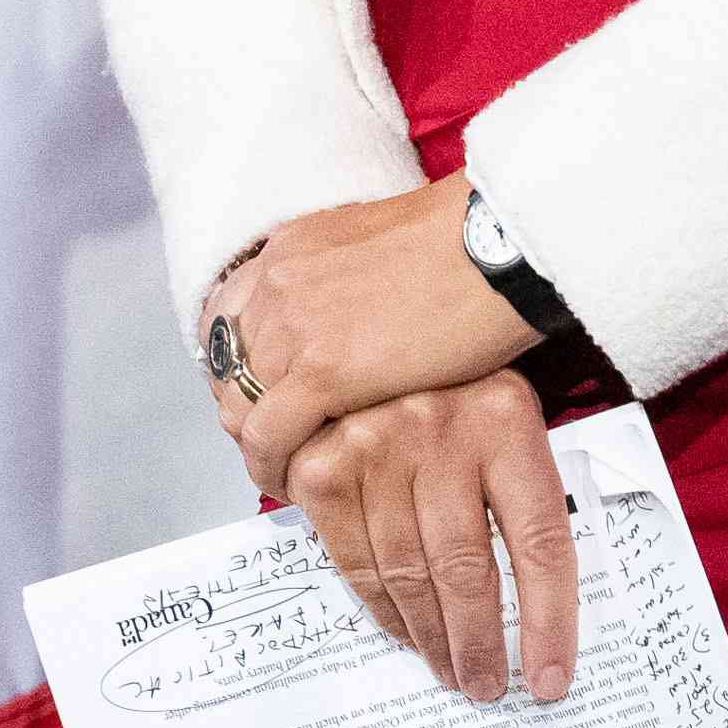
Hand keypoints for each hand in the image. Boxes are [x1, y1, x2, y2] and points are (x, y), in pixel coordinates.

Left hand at [201, 176, 534, 456]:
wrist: (500, 248)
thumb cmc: (472, 244)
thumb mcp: (384, 245)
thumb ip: (351, 278)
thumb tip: (358, 311)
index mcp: (294, 248)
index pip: (228, 315)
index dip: (240, 362)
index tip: (263, 391)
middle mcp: (279, 283)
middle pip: (228, 367)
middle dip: (247, 409)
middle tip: (277, 439)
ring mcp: (292, 328)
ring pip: (238, 408)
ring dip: (257, 445)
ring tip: (284, 470)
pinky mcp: (319, 373)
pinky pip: (267, 438)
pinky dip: (272, 468)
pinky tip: (292, 484)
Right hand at [281, 370, 577, 702]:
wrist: (370, 322)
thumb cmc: (453, 387)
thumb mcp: (505, 414)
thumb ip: (518, 490)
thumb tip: (536, 609)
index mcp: (507, 418)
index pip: (541, 541)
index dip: (550, 621)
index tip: (550, 680)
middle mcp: (441, 429)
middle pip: (469, 569)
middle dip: (480, 644)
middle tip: (486, 687)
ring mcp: (375, 445)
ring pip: (409, 575)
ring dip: (432, 639)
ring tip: (452, 673)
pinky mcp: (324, 464)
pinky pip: (357, 561)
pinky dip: (382, 610)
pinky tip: (405, 634)